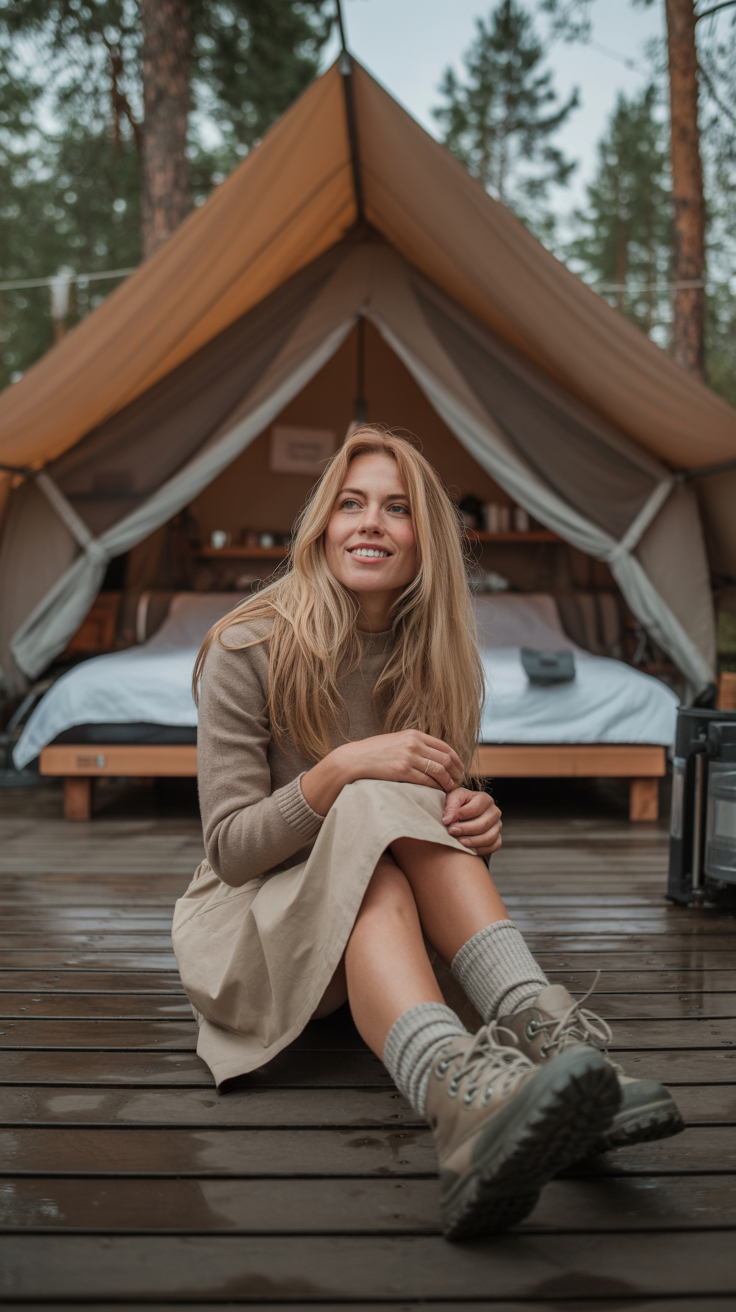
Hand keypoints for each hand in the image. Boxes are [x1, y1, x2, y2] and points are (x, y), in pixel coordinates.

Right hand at [300, 729, 463, 815]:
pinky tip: (438, 793)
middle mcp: (414, 743)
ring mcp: (409, 757)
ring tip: (450, 790)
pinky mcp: (402, 771)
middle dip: (456, 773)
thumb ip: (413, 745)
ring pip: (440, 771)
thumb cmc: (374, 753)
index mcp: (414, 735)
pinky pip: (427, 781)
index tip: (459, 770)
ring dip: (449, 782)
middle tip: (458, 783)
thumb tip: (432, 754)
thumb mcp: (396, 741)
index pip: (445, 747)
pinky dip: (436, 788)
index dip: (456, 760)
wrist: (354, 760)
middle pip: (446, 759)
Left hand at [442, 787, 501, 856]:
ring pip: (489, 837)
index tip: (447, 821)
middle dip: (466, 829)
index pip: (476, 808)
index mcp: (485, 799)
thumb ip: (451, 806)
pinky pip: (493, 847)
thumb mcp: (453, 798)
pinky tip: (467, 848)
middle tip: (451, 832)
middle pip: (484, 824)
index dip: (461, 815)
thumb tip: (448, 819)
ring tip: (458, 842)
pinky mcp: (497, 838)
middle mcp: (494, 812)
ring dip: (472, 842)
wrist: (463, 815)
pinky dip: (480, 850)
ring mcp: (497, 826)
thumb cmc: (458, 805)